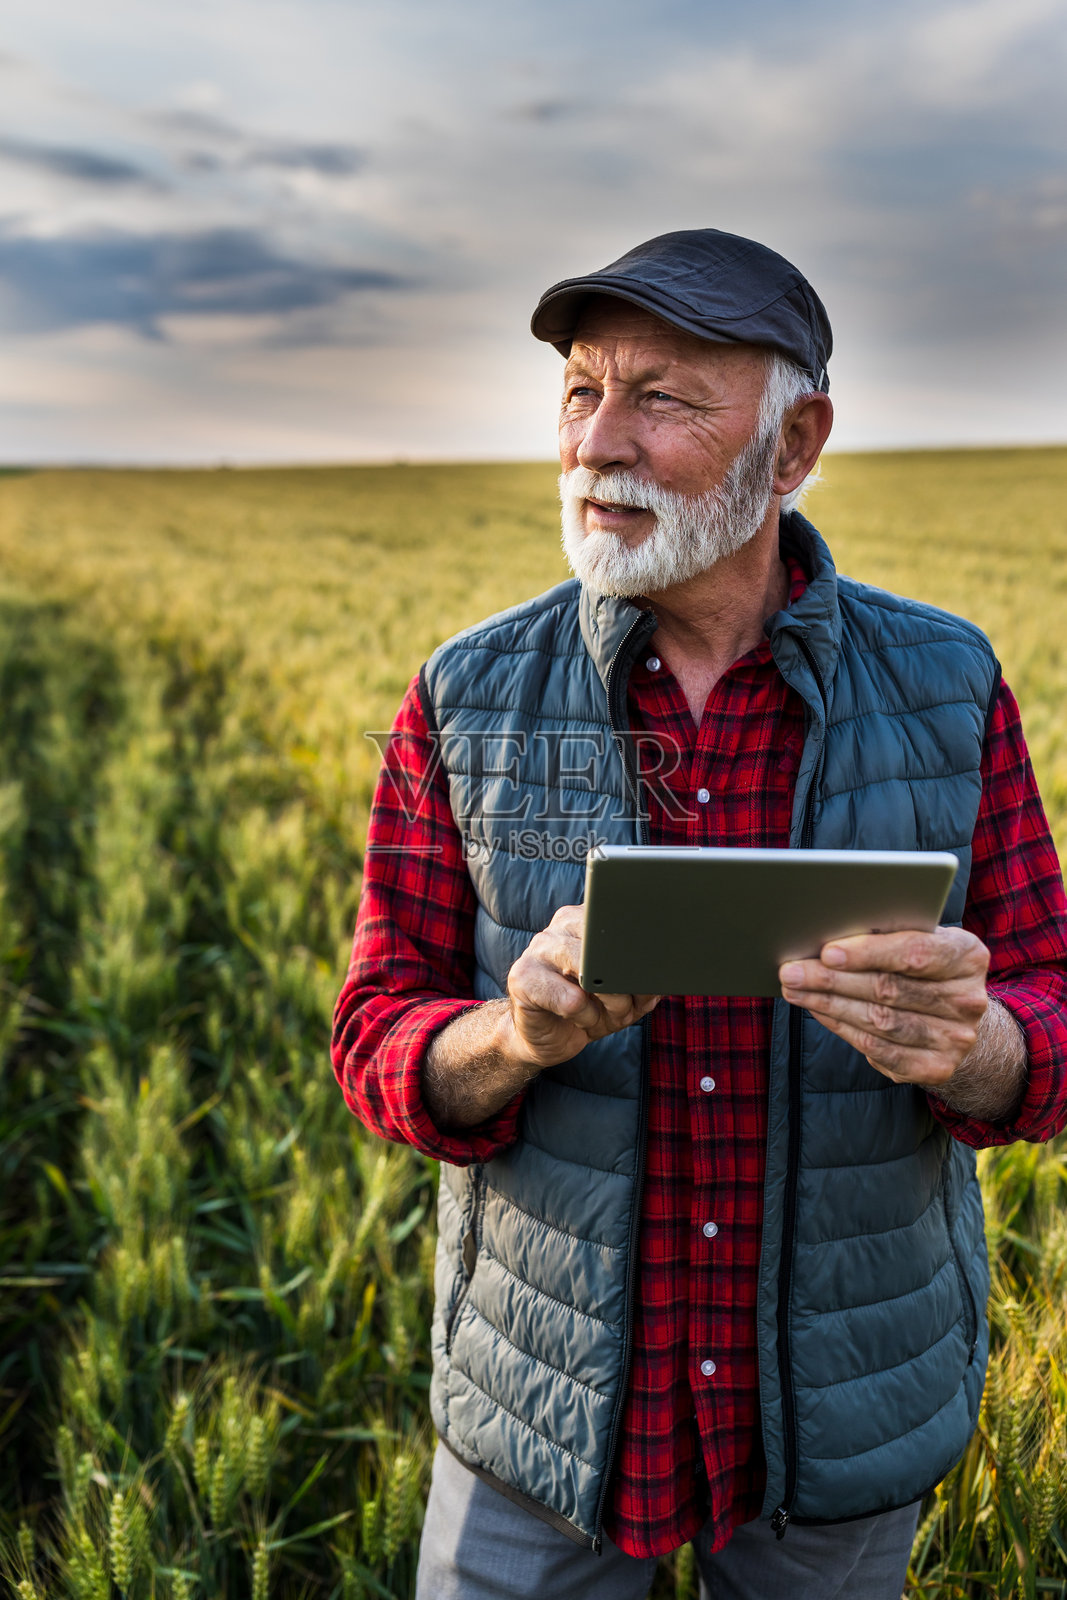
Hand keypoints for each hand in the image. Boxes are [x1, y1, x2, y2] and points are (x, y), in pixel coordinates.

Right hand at [505, 904, 660, 1069]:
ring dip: (609, 1005)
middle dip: (627, 987)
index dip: (642, 956)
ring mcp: (538, 949)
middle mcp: (562, 927)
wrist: (545, 1037)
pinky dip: (586, 1018)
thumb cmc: (588, 1011)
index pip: (624, 924)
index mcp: (587, 921)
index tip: (648, 977)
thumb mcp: (625, 997)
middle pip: (610, 949)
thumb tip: (661, 978)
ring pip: (592, 972)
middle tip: (626, 1008)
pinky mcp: (522, 977)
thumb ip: (643, 983)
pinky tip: (578, 1020)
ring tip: (602, 1016)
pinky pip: (572, 1001)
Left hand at [778, 927, 989, 1093]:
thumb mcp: (922, 942)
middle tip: (791, 971)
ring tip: (795, 990)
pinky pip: (879, 1050)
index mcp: (968, 957)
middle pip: (889, 989)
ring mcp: (955, 1038)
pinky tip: (818, 1012)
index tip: (827, 952)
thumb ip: (890, 937)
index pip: (915, 953)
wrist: (957, 1020)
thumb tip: (828, 939)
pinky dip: (843, 1029)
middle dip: (832, 980)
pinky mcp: (937, 1067)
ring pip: (880, 1021)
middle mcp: (967, 1000)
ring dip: (829, 1005)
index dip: (868, 952)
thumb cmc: (926, 970)